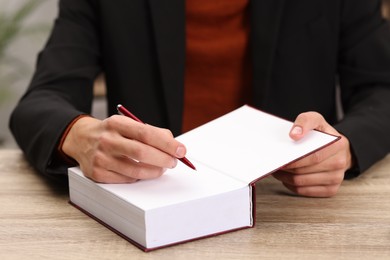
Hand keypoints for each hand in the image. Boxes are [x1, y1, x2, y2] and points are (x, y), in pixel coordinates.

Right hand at [62, 115, 185, 182]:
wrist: (80, 139)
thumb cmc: (112, 132)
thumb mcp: (128, 124)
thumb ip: (151, 132)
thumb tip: (173, 145)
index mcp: (116, 124)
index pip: (146, 133)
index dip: (167, 143)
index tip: (181, 150)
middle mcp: (107, 140)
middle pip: (141, 153)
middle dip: (163, 159)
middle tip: (173, 162)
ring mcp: (100, 158)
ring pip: (135, 171)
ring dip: (154, 171)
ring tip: (162, 168)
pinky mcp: (97, 174)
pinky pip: (126, 180)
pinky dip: (139, 178)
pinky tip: (143, 172)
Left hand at [272, 112, 352, 196]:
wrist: (339, 149)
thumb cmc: (323, 135)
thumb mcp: (316, 120)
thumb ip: (305, 121)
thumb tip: (294, 135)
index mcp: (338, 145)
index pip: (312, 157)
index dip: (293, 160)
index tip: (280, 159)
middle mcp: (340, 163)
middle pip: (304, 172)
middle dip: (286, 169)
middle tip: (274, 164)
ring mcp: (336, 178)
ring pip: (301, 183)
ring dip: (285, 178)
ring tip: (278, 170)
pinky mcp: (331, 190)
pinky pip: (304, 191)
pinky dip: (291, 185)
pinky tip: (286, 177)